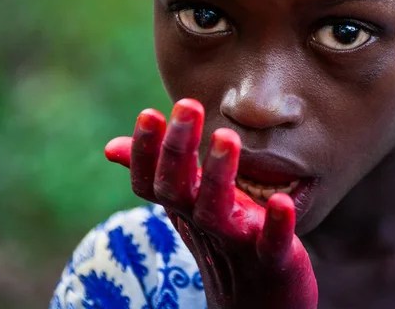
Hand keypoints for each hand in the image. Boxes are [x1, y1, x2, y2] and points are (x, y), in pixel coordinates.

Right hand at [105, 99, 317, 308]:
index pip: (151, 182)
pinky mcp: (272, 259)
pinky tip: (283, 200)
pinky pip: (271, 244)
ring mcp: (236, 242)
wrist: (255, 301)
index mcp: (184, 206)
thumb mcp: (188, 204)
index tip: (149, 114)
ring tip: (226, 136)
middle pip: (178, 189)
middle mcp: (203, 222)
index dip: (145, 152)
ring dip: (219, 175)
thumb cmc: (220, 241)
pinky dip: (276, 225)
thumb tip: (111, 147)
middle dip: (178, 149)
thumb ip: (158, 172)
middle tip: (187, 105)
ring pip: (216, 212)